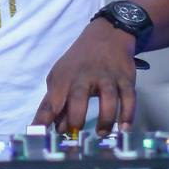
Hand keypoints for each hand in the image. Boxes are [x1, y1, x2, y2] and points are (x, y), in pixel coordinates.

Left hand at [33, 19, 136, 135]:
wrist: (106, 34)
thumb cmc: (78, 62)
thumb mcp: (61, 76)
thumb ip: (56, 102)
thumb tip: (56, 128)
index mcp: (64, 78)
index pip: (51, 102)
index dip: (44, 119)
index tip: (39, 134)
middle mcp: (85, 77)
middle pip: (79, 97)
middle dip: (76, 117)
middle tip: (76, 133)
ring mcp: (107, 77)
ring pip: (108, 98)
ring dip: (105, 119)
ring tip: (101, 134)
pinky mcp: (125, 78)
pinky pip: (129, 97)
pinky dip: (128, 114)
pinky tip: (124, 129)